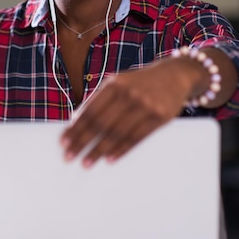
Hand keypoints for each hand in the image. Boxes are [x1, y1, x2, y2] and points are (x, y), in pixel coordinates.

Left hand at [60, 58, 193, 167]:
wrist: (175, 75)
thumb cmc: (139, 83)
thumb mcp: (120, 84)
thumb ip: (101, 100)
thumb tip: (76, 123)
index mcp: (114, 84)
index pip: (91, 110)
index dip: (76, 127)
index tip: (63, 142)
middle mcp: (129, 93)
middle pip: (101, 123)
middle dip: (82, 142)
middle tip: (69, 157)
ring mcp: (146, 105)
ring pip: (118, 133)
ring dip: (99, 150)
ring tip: (86, 163)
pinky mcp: (160, 117)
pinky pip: (137, 138)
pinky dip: (121, 150)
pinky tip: (109, 159)